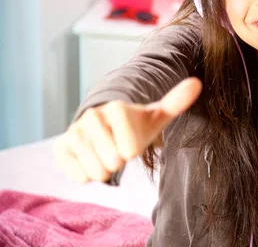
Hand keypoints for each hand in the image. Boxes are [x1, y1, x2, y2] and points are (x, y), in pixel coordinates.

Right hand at [53, 77, 201, 182]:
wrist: (107, 129)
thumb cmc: (137, 125)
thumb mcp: (157, 116)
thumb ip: (176, 102)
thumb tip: (197, 82)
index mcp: (116, 108)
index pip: (129, 149)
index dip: (133, 150)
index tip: (132, 141)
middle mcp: (92, 116)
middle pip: (113, 161)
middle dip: (120, 161)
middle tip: (119, 148)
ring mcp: (74, 131)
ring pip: (97, 170)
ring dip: (105, 168)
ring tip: (106, 153)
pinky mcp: (61, 147)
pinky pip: (79, 175)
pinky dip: (88, 174)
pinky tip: (91, 159)